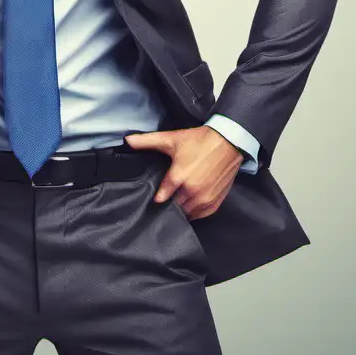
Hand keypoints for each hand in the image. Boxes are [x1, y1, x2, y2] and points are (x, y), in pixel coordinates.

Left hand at [124, 125, 242, 219]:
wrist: (228, 142)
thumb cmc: (199, 141)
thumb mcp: (171, 139)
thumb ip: (147, 141)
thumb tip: (127, 141)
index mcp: (179, 177)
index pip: (161, 197)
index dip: (156, 197)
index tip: (154, 196)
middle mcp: (191, 191)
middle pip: (173, 206)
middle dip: (168, 203)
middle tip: (165, 199)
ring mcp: (205, 198)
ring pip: (187, 213)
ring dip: (181, 209)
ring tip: (177, 202)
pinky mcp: (215, 201)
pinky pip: (201, 215)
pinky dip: (194, 213)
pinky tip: (189, 206)